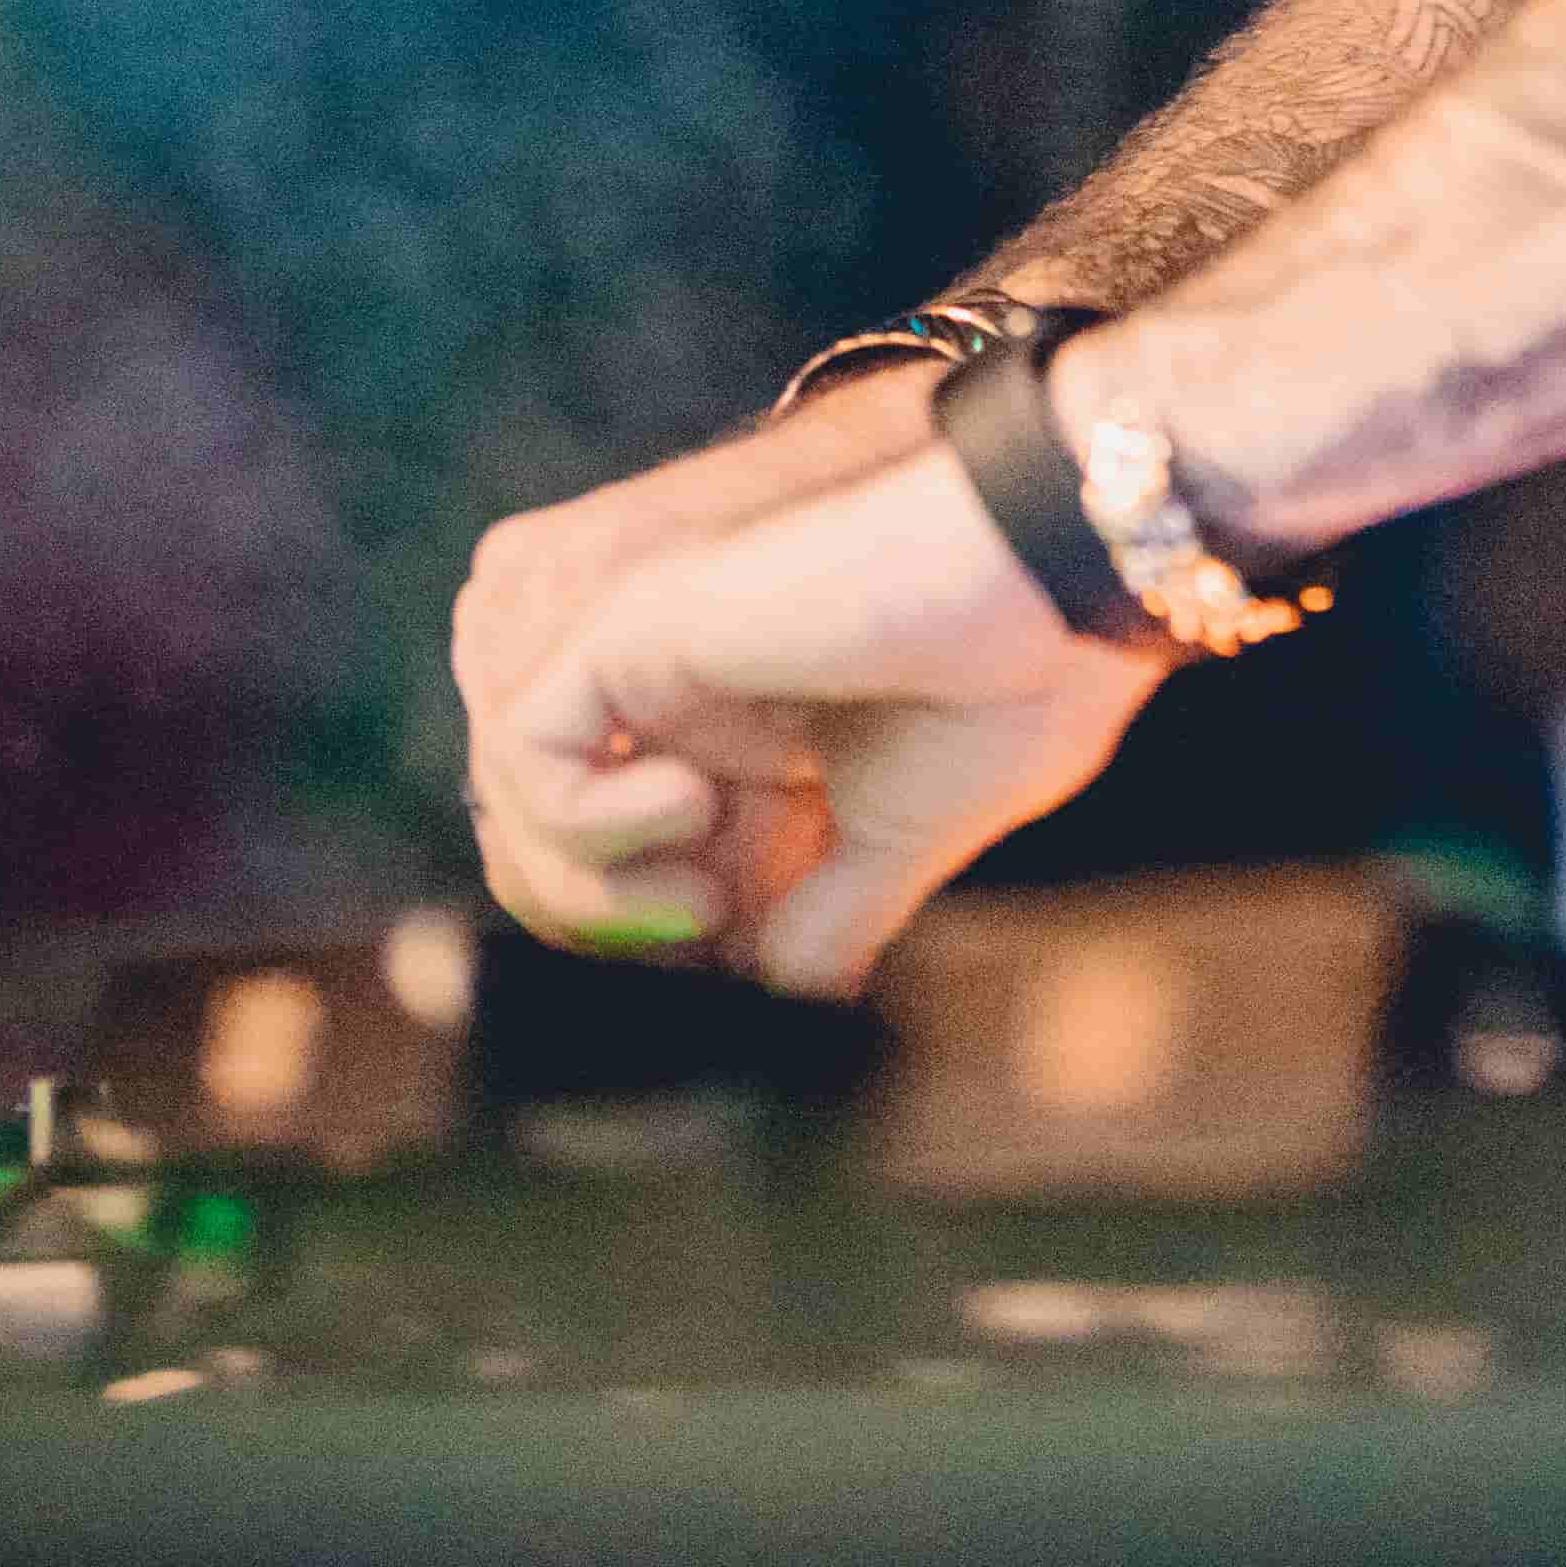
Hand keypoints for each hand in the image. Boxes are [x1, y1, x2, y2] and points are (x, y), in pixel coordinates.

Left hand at [456, 377, 964, 961]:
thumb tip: (778, 999)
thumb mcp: (909, 837)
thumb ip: (829, 913)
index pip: (626, 863)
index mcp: (756, 735)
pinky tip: (693, 810)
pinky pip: (528, 744)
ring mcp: (656, 652)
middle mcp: (689, 690)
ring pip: (518, 796)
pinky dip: (583, 817)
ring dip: (590, 885)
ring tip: (705, 896)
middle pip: (545, 835)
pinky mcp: (637, 624)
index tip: (742, 967)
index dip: (656, 941)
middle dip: (603, 923)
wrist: (1047, 567)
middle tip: (707, 937)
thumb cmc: (1017, 677)